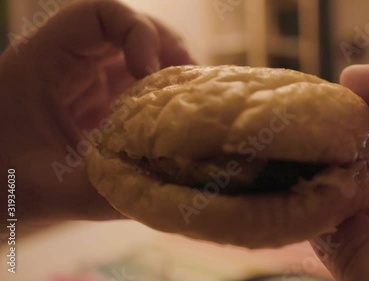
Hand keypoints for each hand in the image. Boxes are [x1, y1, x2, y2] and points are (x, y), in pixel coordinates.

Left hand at [0, 0, 193, 227]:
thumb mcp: (48, 191)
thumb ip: (105, 192)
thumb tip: (168, 192)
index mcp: (41, 62)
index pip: (98, 14)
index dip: (136, 32)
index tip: (152, 73)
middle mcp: (65, 62)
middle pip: (127, 28)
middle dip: (166, 49)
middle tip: (192, 84)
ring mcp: (82, 81)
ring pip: (135, 55)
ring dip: (168, 72)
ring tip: (191, 100)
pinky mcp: (95, 102)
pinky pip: (134, 85)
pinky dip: (159, 97)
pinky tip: (175, 120)